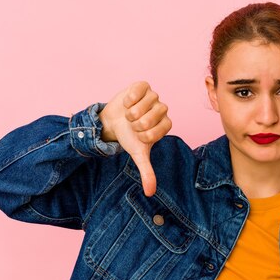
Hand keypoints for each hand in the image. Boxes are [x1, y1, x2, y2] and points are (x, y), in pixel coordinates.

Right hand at [99, 81, 171, 196]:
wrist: (113, 122)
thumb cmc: (129, 137)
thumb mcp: (137, 154)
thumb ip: (147, 172)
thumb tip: (150, 193)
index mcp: (166, 125)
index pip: (159, 130)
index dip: (144, 134)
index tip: (139, 135)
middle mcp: (163, 110)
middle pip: (152, 117)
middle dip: (136, 123)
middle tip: (132, 124)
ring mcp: (154, 97)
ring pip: (145, 104)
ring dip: (131, 112)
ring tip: (129, 114)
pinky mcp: (143, 86)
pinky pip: (139, 90)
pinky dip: (130, 98)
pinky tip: (127, 103)